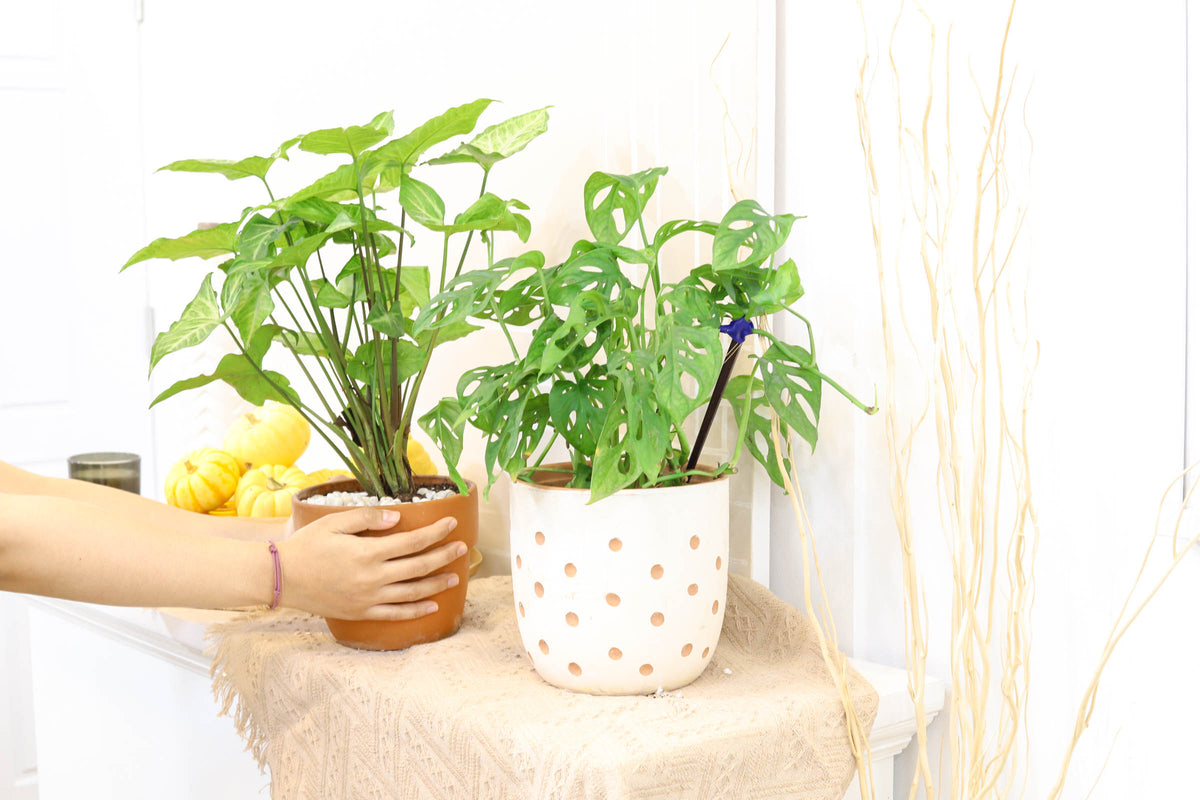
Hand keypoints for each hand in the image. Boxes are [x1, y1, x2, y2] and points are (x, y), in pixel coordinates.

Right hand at [276, 507, 464, 620]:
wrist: (281, 578)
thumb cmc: (306, 545)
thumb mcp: (334, 523)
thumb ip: (368, 518)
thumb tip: (397, 518)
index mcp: (368, 552)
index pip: (413, 542)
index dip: (436, 532)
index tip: (452, 523)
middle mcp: (373, 577)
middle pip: (419, 567)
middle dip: (444, 556)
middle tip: (463, 547)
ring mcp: (369, 598)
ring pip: (413, 592)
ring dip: (437, 584)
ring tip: (455, 576)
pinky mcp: (362, 612)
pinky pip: (395, 614)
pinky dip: (417, 611)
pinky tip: (432, 605)